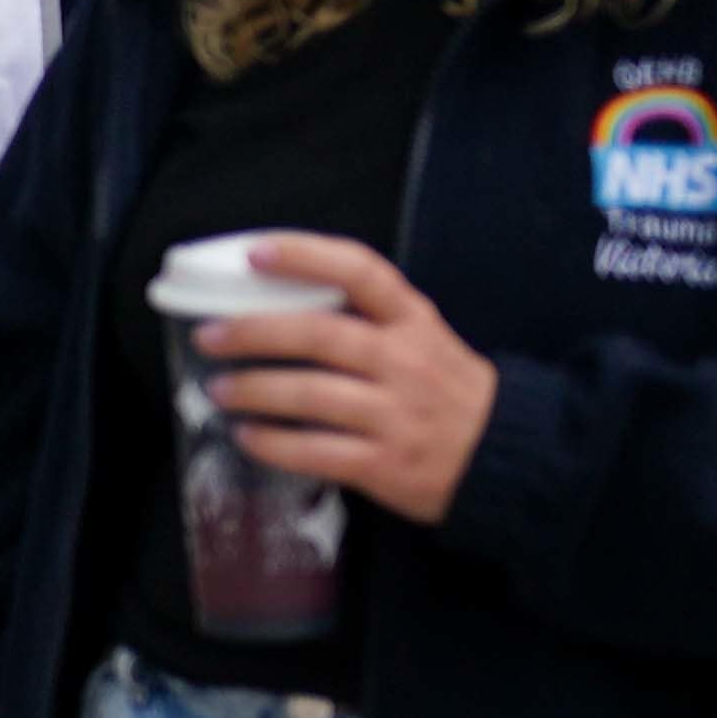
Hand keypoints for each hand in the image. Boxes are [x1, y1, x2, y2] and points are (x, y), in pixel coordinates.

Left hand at [194, 231, 501, 525]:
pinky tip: (247, 437)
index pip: (360, 271)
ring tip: (218, 390)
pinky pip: (317, 452)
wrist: (507, 456)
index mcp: (413, 321)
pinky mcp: (386, 465)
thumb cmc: (447, 392)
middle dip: (255, 332)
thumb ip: (369, 320)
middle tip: (209, 335)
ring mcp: (396, 415)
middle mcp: (405, 361)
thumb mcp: (425, 339)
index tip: (255, 253)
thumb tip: (280, 303)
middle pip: (320, 334)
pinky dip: (274, 445)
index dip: (305, 256)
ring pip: (311, 395)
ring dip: (255, 391)